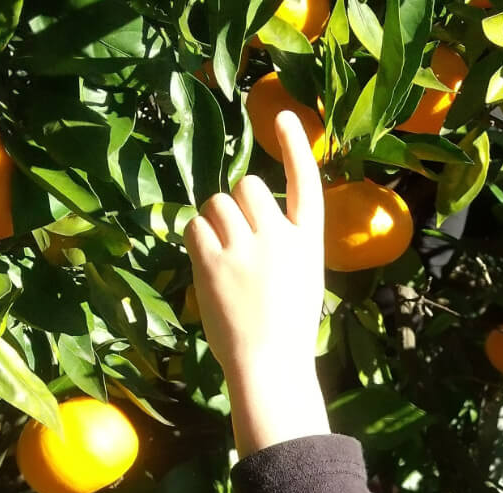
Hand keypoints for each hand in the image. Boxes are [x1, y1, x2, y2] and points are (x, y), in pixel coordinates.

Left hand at [185, 111, 328, 455]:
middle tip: (238, 241)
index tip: (284, 117)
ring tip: (223, 257)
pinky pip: (195, 226)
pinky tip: (207, 264)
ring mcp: (246, 249)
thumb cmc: (285, 331)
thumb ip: (282, 245)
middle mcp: (279, 237)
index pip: (306, 183)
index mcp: (308, 243)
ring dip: (214, 221)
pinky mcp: (214, 263)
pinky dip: (196, 239)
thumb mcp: (300, 281)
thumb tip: (244, 215)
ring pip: (217, 203)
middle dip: (238, 205)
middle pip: (249, 187)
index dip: (295, 147)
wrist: (269, 366)